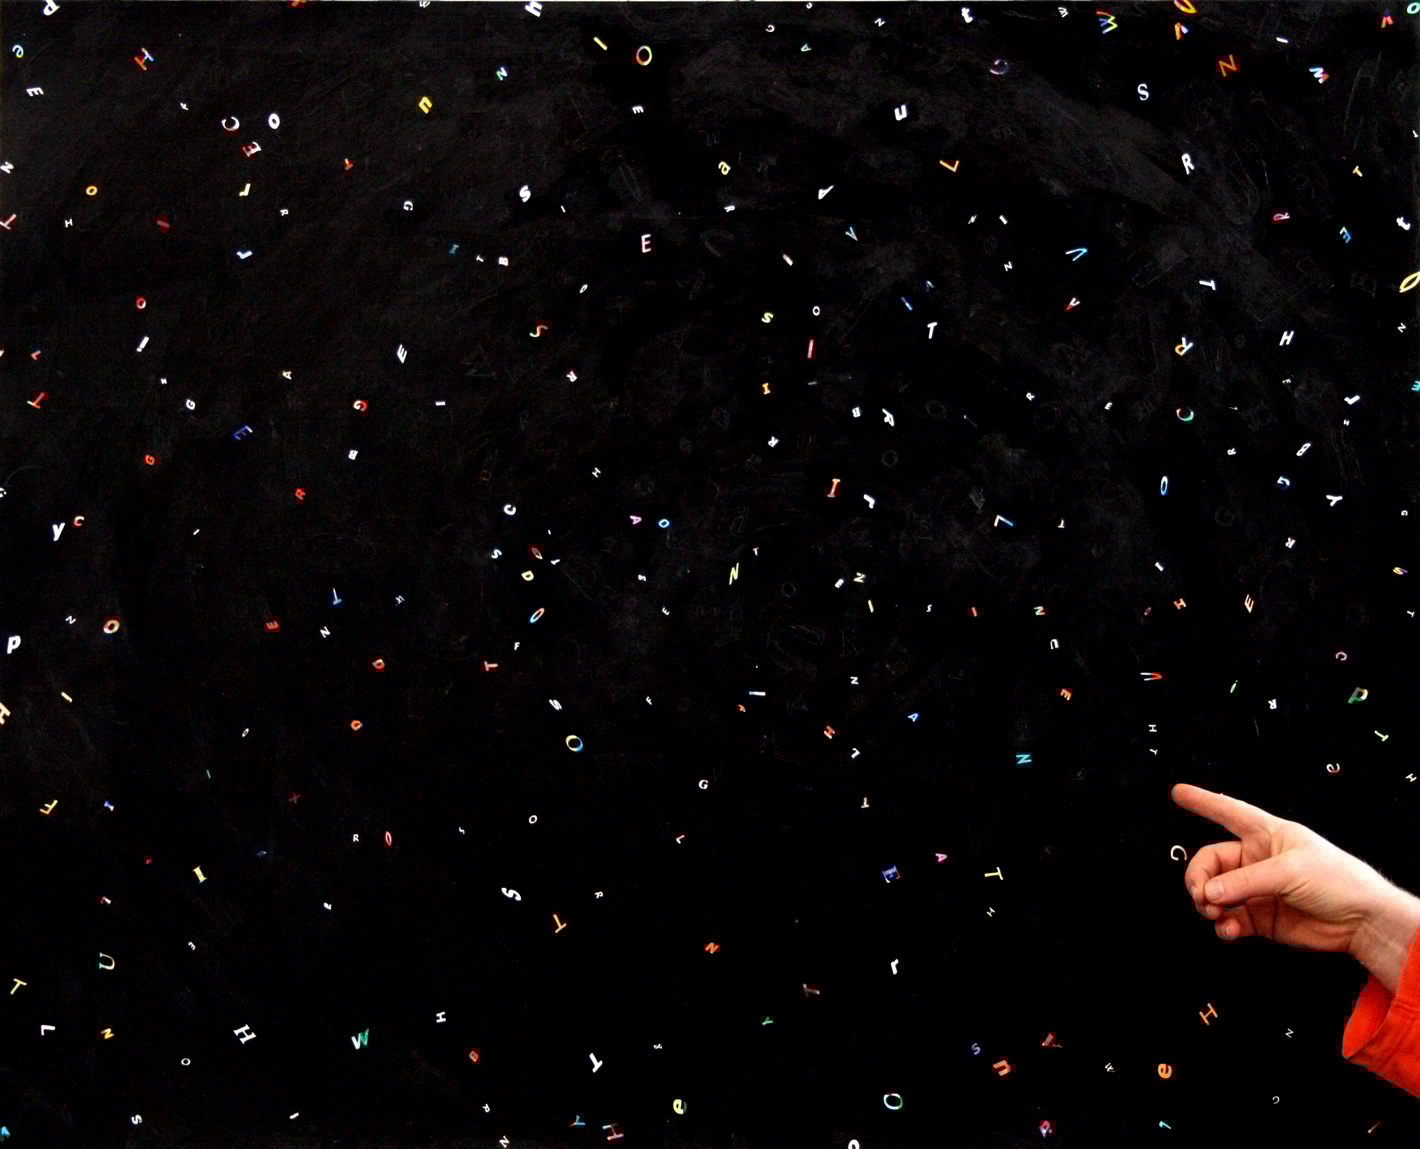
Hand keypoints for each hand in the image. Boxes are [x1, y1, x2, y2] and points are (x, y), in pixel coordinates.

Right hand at [1171, 783, 1395, 956]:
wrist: (1364, 922)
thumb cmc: (1338, 880)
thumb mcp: (1289, 871)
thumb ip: (1245, 882)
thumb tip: (1210, 892)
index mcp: (1267, 834)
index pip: (1229, 812)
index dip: (1204, 801)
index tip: (1179, 793)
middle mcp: (1258, 860)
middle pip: (1212, 862)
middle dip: (1200, 878)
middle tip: (1202, 895)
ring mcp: (1258, 890)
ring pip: (1217, 892)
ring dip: (1209, 903)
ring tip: (1214, 913)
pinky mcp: (1262, 917)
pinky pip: (1230, 918)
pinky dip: (1224, 925)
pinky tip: (1228, 929)